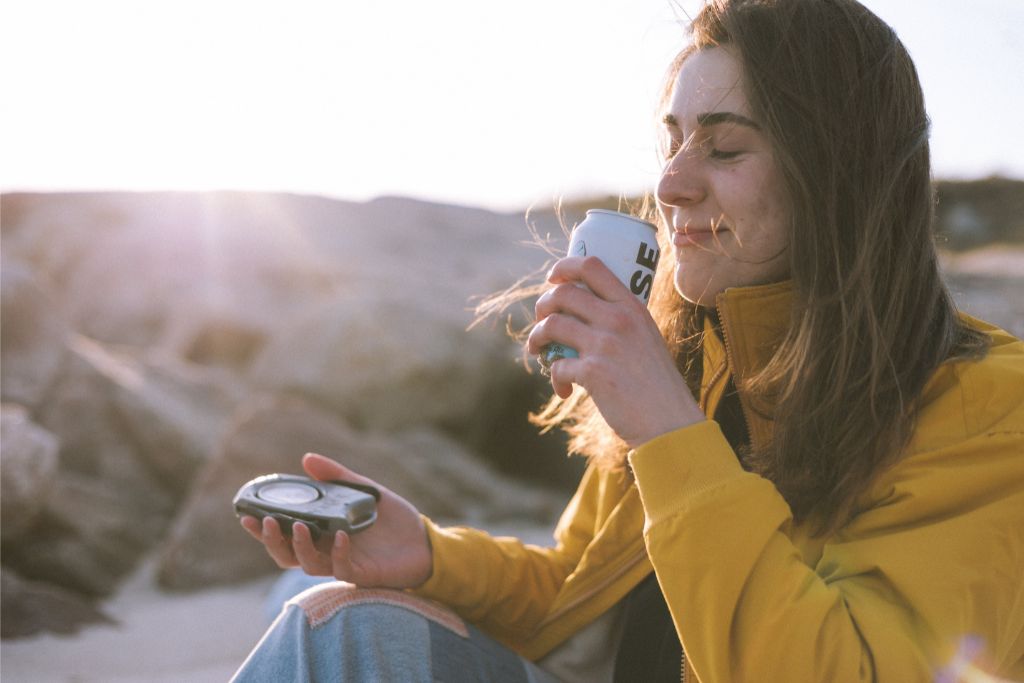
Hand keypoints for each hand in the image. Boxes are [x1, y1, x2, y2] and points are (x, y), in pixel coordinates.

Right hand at [239, 453, 432, 588]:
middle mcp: (326, 550)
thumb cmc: (393, 519)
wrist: (426, 541)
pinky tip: (341, 536)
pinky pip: (343, 568)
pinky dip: (339, 553)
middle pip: (287, 554)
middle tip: (266, 521)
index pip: (284, 534)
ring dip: (300, 547)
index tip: (245, 514)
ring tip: (298, 527)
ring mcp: (343, 563)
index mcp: (322, 531)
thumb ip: (337, 476)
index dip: (263, 528)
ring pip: (308, 565)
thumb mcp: (365, 490)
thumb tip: (306, 459)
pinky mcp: (362, 574)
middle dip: (271, 541)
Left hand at [527, 256, 704, 446]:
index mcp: (632, 306)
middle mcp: (618, 319)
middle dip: (542, 306)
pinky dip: (554, 379)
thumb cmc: (657, 383)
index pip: (592, 266)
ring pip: (551, 325)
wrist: (670, 421)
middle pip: (563, 293)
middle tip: (541, 322)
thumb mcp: (646, 338)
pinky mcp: (593, 372)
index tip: (553, 279)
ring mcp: (604, 344)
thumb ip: (622, 322)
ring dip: (537, 338)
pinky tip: (565, 390)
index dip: (564, 267)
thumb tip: (582, 316)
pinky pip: (556, 366)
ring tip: (538, 352)